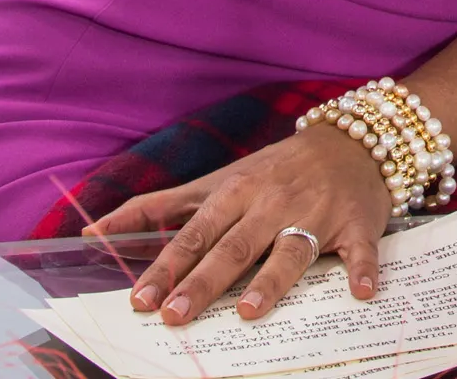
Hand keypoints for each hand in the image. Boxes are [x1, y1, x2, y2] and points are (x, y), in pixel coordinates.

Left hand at [88, 121, 387, 324]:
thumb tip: (93, 232)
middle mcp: (273, 202)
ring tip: (248, 311)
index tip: (141, 298)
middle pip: (234, 247)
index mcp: (237, 192)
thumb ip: (159, 207)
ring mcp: (317, 214)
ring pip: (291, 250)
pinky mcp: (358, 225)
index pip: (194, 234)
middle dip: (203, 281)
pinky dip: (362, 271)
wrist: (354, 140)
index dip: (167, 267)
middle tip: (176, 316)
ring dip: (271, 280)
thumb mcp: (219, 181)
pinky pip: (361, 251)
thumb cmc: (275, 169)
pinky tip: (360, 293)